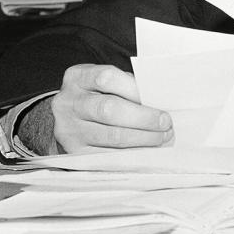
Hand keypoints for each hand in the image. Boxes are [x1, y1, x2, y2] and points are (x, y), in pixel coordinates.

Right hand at [50, 64, 173, 153]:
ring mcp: (69, 129)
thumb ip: (128, 86)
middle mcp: (68, 103)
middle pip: (108, 109)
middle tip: (165, 123)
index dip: (134, 88)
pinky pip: (108, 156)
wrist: (68, 119)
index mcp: (78, 77)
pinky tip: (146, 150)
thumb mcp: (106, 83)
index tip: (158, 98)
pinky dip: (131, 154)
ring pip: (110, 136)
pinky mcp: (74, 152)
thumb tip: (159, 100)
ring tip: (161, 137)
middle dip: (143, 118)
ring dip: (142, 138)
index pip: (106, 78)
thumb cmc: (97, 96)